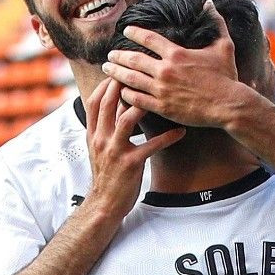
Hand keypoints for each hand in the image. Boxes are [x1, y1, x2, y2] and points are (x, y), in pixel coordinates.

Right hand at [84, 78, 184, 218]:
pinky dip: (168, 137)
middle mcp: (101, 139)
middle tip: (141, 71)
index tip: (119, 70)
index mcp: (93, 134)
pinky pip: (151, 146)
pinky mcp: (131, 164)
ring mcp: (115, 151)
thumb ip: (106, 127)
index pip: (94, 101)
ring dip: (143, 104)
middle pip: (108, 104)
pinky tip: (180, 131)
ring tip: (160, 94)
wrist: (105, 203)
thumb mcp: (99, 149)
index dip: (105, 84)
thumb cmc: (107, 174)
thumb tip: (118, 105)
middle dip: (122, 84)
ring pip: (126, 119)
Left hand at [102, 0, 252, 127]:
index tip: (126, 31)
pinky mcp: (162, 107)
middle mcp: (165, 70)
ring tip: (107, 70)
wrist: (229, 105)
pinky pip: (137, 100)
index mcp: (177, 54)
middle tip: (109, 55)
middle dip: (118, 56)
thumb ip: (216, 23)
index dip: (135, 33)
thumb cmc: (227, 76)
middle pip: (133, 59)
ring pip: (131, 79)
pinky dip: (126, 94)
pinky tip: (120, 91)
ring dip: (116, 73)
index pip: (149, 39)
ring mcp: (162, 90)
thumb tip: (210, 3)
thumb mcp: (224, 46)